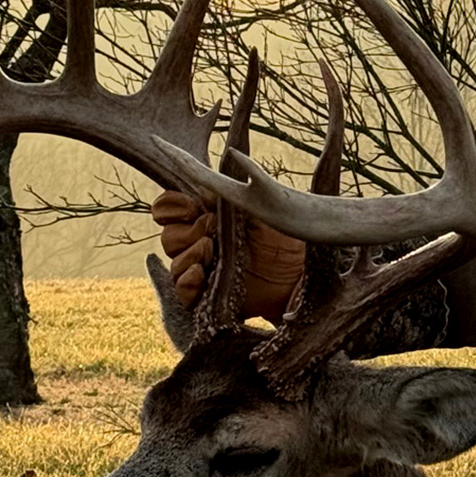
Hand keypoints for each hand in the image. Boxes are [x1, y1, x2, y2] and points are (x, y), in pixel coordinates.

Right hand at [151, 189, 306, 321]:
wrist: (305, 279)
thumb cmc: (289, 241)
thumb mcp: (265, 209)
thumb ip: (236, 194)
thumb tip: (210, 178)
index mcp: (211, 218)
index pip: (173, 209)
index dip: (172, 206)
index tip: (189, 207)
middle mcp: (204, 244)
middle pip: (170, 237)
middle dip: (185, 231)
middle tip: (210, 228)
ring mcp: (206, 272)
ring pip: (175, 264)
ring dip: (187, 255)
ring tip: (210, 250)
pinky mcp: (211, 298)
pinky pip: (183, 293)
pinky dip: (186, 282)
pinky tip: (199, 274)